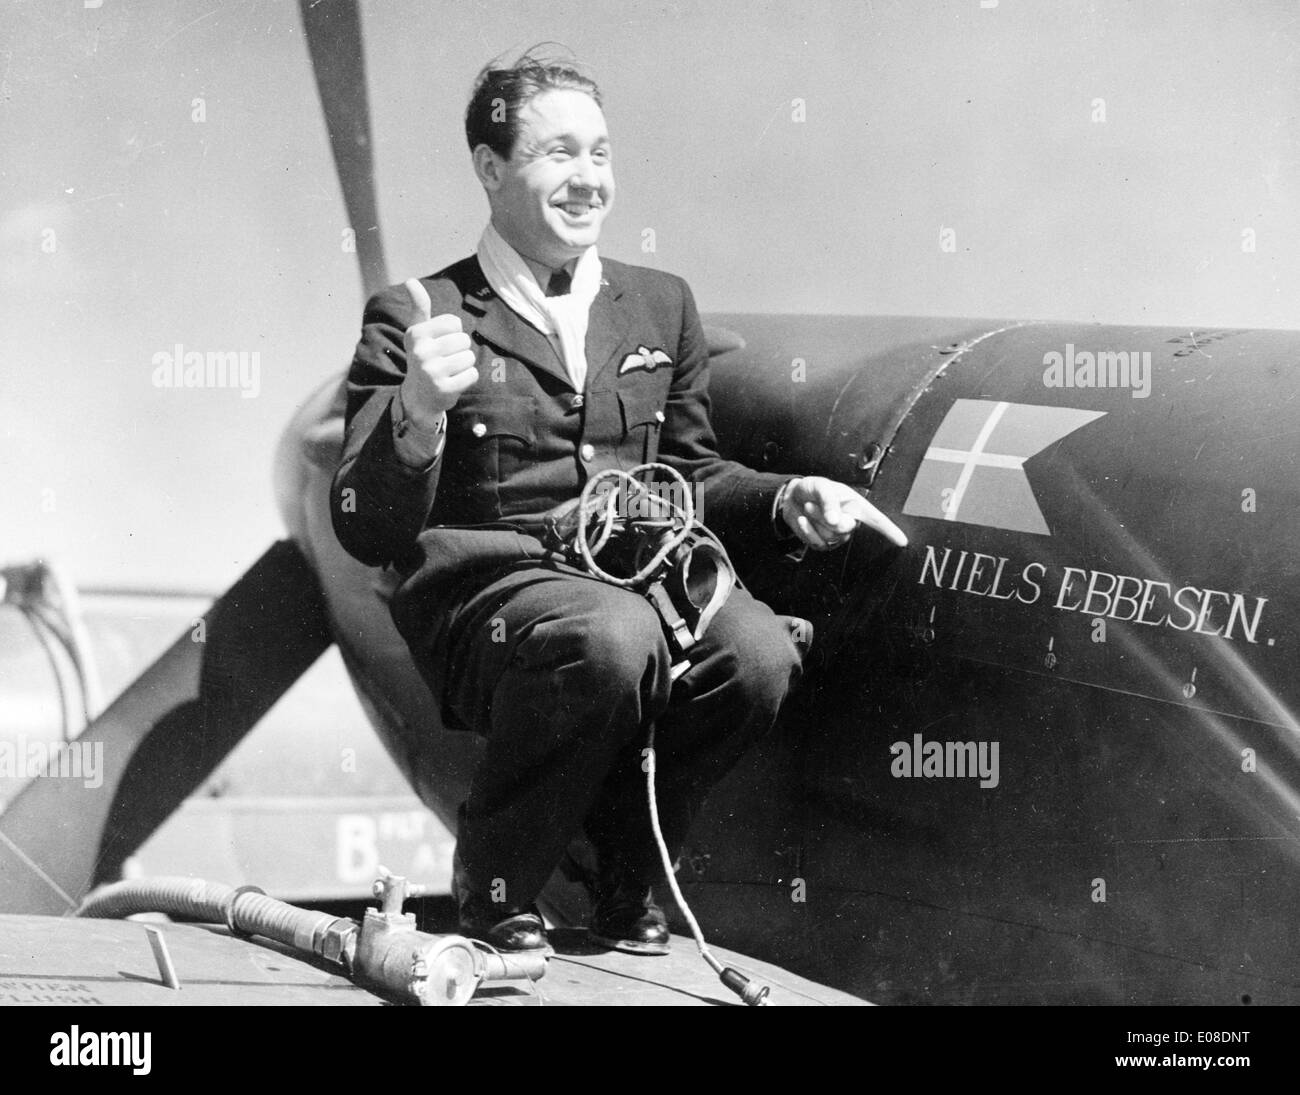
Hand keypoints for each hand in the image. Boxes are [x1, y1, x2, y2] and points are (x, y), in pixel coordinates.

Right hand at [399, 278, 478, 421]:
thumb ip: (419, 307)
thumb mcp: (418, 333)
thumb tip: (411, 280)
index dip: (453, 333)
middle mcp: (421, 352)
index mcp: (416, 334)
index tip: (440, 344)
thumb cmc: (423, 357)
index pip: (454, 323)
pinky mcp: (444, 389)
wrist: (418, 397)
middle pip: (464, 340)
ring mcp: (431, 372)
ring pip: (470, 357)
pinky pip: (472, 375)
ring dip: (464, 365)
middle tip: (445, 361)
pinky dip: (467, 379)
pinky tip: (453, 383)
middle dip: (460, 350)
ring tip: (449, 371)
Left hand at [779, 476, 907, 549]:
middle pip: (844, 529)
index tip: (902, 541)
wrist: (792, 498)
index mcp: (856, 506)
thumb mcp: (821, 486)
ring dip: (814, 520)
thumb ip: (830, 501)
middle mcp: (850, 522)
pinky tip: (803, 520)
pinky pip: (818, 543)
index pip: (877, 520)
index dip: (890, 530)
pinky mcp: (824, 544)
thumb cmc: (812, 489)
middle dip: (824, 516)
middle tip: (812, 504)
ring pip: (829, 536)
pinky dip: (807, 530)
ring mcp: (837, 535)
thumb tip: (835, 521)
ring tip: (809, 508)